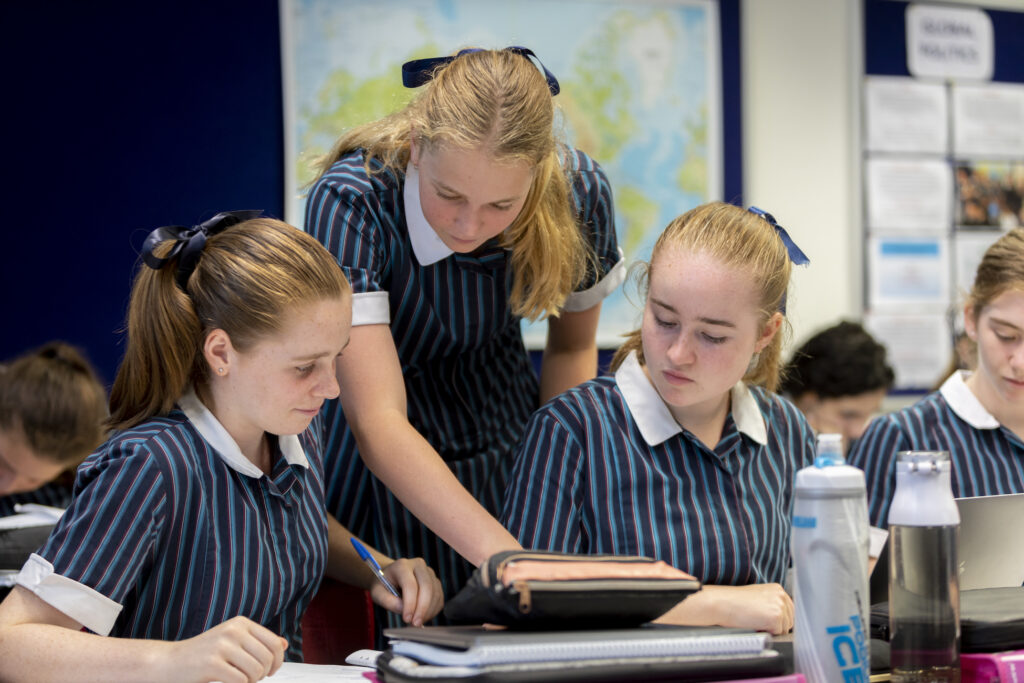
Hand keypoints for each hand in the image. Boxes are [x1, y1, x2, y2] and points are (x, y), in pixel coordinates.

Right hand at [158, 615, 286, 682]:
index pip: (275, 643)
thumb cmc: (204, 654)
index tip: (270, 671)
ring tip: (239, 680)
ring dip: (251, 682)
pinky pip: (240, 681)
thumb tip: (284, 643)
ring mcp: (222, 646)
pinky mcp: (212, 664)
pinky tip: (229, 682)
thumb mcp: (233, 642)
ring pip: (256, 671)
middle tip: (251, 678)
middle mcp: (233, 631)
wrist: (169, 662)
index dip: (278, 661)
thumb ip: (257, 642)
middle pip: (268, 659)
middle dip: (263, 674)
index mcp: (241, 623)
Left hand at [372, 557, 443, 626]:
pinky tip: (423, 617)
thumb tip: (402, 609)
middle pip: (427, 586)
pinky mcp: (435, 582)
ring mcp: (429, 573)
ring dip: (428, 611)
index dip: (410, 603)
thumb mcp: (377, 592)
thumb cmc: (383, 584)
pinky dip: (433, 610)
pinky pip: (439, 597)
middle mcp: (418, 565)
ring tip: (416, 622)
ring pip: (435, 593)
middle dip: (422, 608)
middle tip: (415, 624)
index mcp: (402, 565)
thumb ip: (387, 601)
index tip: (407, 619)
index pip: (410, 584)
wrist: (390, 576)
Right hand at [654, 583, 793, 634]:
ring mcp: (780, 605)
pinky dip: (767, 633)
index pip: (789, 611)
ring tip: (754, 620)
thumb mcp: (757, 597)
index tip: (763, 619)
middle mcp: (781, 595)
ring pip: (785, 629)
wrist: (721, 602)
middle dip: (776, 625)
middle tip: (756, 619)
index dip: (777, 619)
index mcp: (777, 589)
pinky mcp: (776, 617)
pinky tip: (754, 623)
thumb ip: (770, 603)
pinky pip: (778, 633)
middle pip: (789, 620)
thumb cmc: (734, 601)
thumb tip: (780, 618)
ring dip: (771, 629)